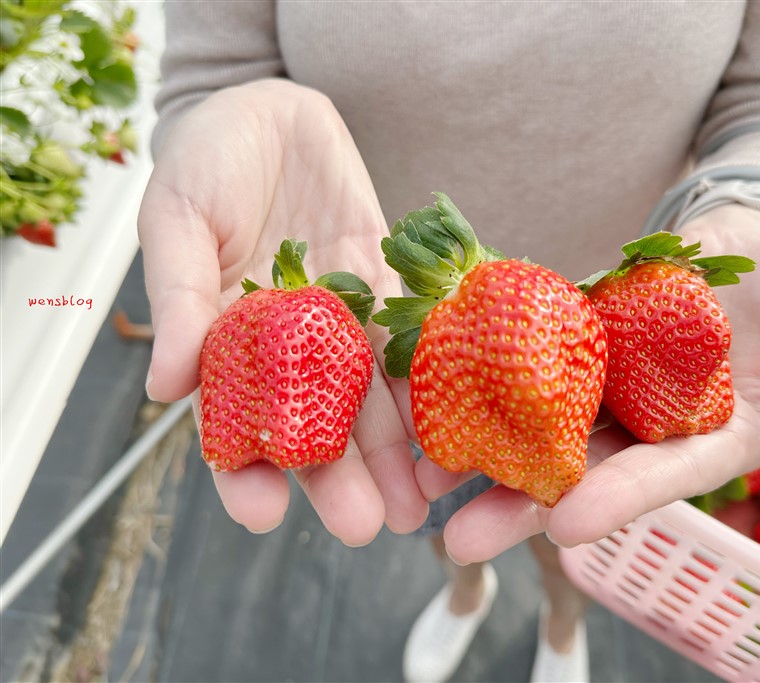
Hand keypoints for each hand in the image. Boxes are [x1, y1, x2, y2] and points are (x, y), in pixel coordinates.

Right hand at [139, 79, 426, 544]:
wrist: (269, 110)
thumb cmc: (205, 159)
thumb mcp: (176, 218)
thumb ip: (178, 298)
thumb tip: (167, 388)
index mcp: (229, 338)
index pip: (235, 420)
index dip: (243, 470)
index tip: (261, 514)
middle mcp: (291, 343)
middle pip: (316, 423)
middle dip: (341, 479)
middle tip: (369, 528)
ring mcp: (343, 320)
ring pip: (371, 395)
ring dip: (395, 450)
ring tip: (420, 502)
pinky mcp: (387, 287)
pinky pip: (413, 338)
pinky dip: (429, 378)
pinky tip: (453, 420)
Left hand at [418, 205, 759, 563]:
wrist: (752, 237)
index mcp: (703, 441)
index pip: (655, 479)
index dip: (615, 499)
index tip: (566, 525)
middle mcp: (641, 422)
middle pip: (573, 466)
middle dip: (517, 503)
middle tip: (456, 540)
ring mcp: (598, 376)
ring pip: (533, 417)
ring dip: (477, 446)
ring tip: (418, 478)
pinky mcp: (567, 329)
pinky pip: (518, 348)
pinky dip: (476, 368)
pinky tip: (427, 389)